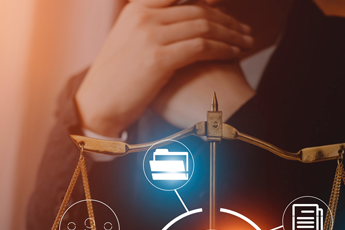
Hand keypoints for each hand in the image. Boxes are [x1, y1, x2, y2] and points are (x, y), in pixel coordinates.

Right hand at [75, 0, 252, 136]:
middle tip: (245, 30)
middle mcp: (144, 16)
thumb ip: (151, 27)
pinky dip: (223, 49)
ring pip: (204, 26)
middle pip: (198, 9)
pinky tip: (235, 54)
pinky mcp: (159, 58)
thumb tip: (176, 25)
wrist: (97, 105)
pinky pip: (201, 47)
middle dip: (227, 20)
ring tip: (246, 42)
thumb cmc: (115, 80)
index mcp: (137, 8)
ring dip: (231, 34)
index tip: (226, 6)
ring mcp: (151, 35)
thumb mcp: (128, 41)